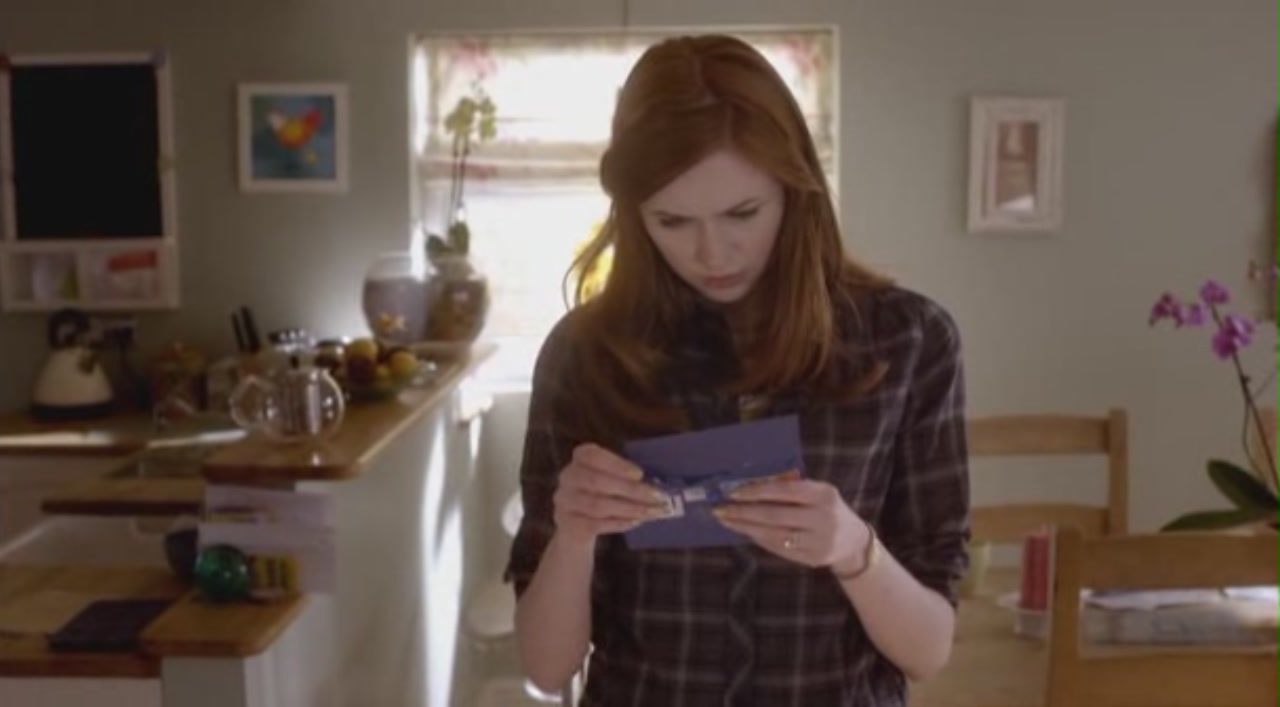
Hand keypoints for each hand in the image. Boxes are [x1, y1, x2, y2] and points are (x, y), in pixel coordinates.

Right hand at [554, 443, 669, 545]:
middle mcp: (568, 477)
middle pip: (597, 481)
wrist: (575, 526)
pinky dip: (618, 523)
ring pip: (598, 505)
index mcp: (580, 458)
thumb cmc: (601, 494)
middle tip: (657, 497)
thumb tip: (657, 485)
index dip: (616, 464)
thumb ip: (628, 477)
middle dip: (631, 490)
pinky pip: (595, 524)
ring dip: (629, 508)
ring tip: (652, 512)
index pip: (593, 455)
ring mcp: (565, 501)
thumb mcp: (612, 479)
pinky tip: (636, 522)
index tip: (640, 474)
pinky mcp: (568, 524)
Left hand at [713, 477, 869, 570]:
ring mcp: (818, 541)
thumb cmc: (827, 508)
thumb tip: (749, 487)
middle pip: (774, 515)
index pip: (784, 491)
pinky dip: (758, 539)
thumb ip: (791, 488)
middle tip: (720, 509)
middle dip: (743, 512)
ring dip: (745, 528)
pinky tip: (745, 532)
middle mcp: (822, 518)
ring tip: (727, 521)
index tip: (733, 492)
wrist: (853, 541)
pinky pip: (778, 549)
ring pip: (773, 535)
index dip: (756, 491)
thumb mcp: (817, 492)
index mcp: (823, 494)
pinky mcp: (811, 559)